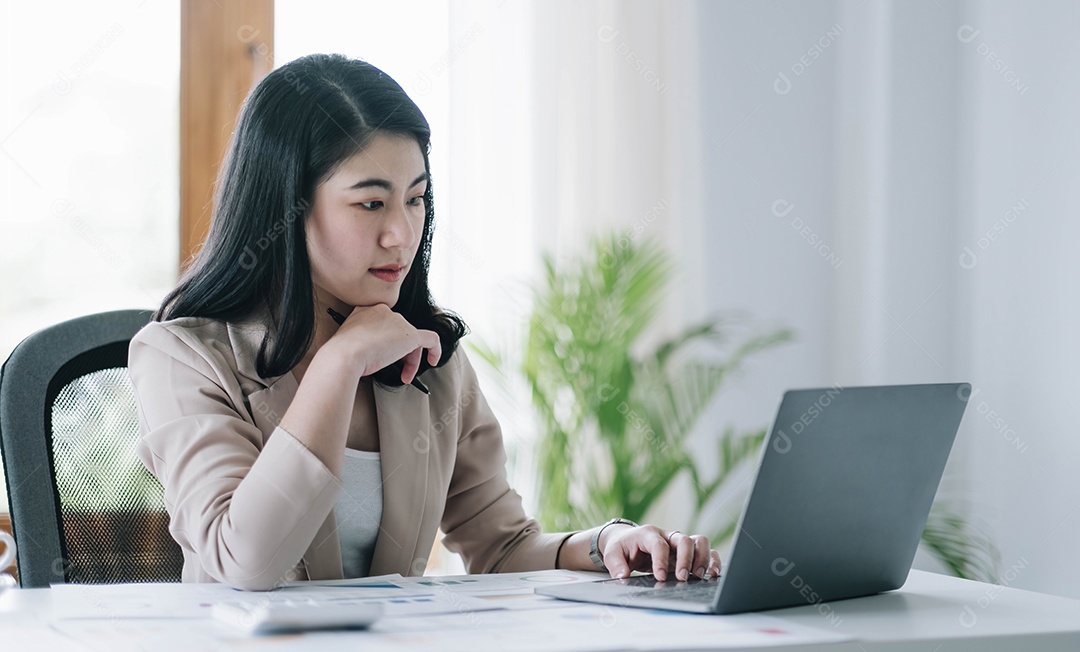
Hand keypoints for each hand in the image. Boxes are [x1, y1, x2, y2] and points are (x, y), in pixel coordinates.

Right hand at [325, 304, 440, 384]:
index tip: (383, 356)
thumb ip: (361, 340)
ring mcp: (398, 321)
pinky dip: (435, 350)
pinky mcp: (410, 334)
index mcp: (366, 310)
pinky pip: (431, 339)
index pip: (384, 325)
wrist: (344, 356)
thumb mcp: (348, 342)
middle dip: (400, 354)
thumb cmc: (341, 354)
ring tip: (404, 376)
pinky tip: (433, 361)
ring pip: (412, 340)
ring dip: (410, 360)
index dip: (387, 343)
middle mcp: (384, 311)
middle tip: (397, 371)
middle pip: (399, 333)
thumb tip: (372, 353)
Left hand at [600, 524, 721, 581]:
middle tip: (682, 578)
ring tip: (699, 576)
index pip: (659, 544)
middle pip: (684, 539)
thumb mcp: (613, 554)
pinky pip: (705, 550)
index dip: (661, 560)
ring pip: (699, 542)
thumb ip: (616, 564)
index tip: (660, 577)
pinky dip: (712, 560)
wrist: (627, 541)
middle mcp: (667, 535)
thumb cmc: (622, 547)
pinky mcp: (687, 552)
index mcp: (648, 533)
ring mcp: (678, 543)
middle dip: (686, 559)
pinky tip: (712, 574)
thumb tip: (622, 576)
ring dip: (702, 558)